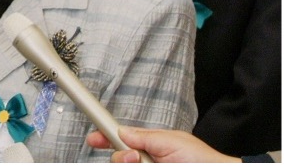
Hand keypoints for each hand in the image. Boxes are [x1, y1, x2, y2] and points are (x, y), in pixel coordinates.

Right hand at [85, 126, 239, 162]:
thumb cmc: (202, 160)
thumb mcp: (172, 141)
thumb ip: (144, 137)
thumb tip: (122, 131)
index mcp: (149, 146)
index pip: (120, 140)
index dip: (104, 138)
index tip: (93, 139)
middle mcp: (146, 161)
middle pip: (118, 159)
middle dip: (120, 157)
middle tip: (134, 158)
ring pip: (124, 166)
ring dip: (131, 164)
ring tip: (146, 165)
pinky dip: (136, 166)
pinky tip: (145, 166)